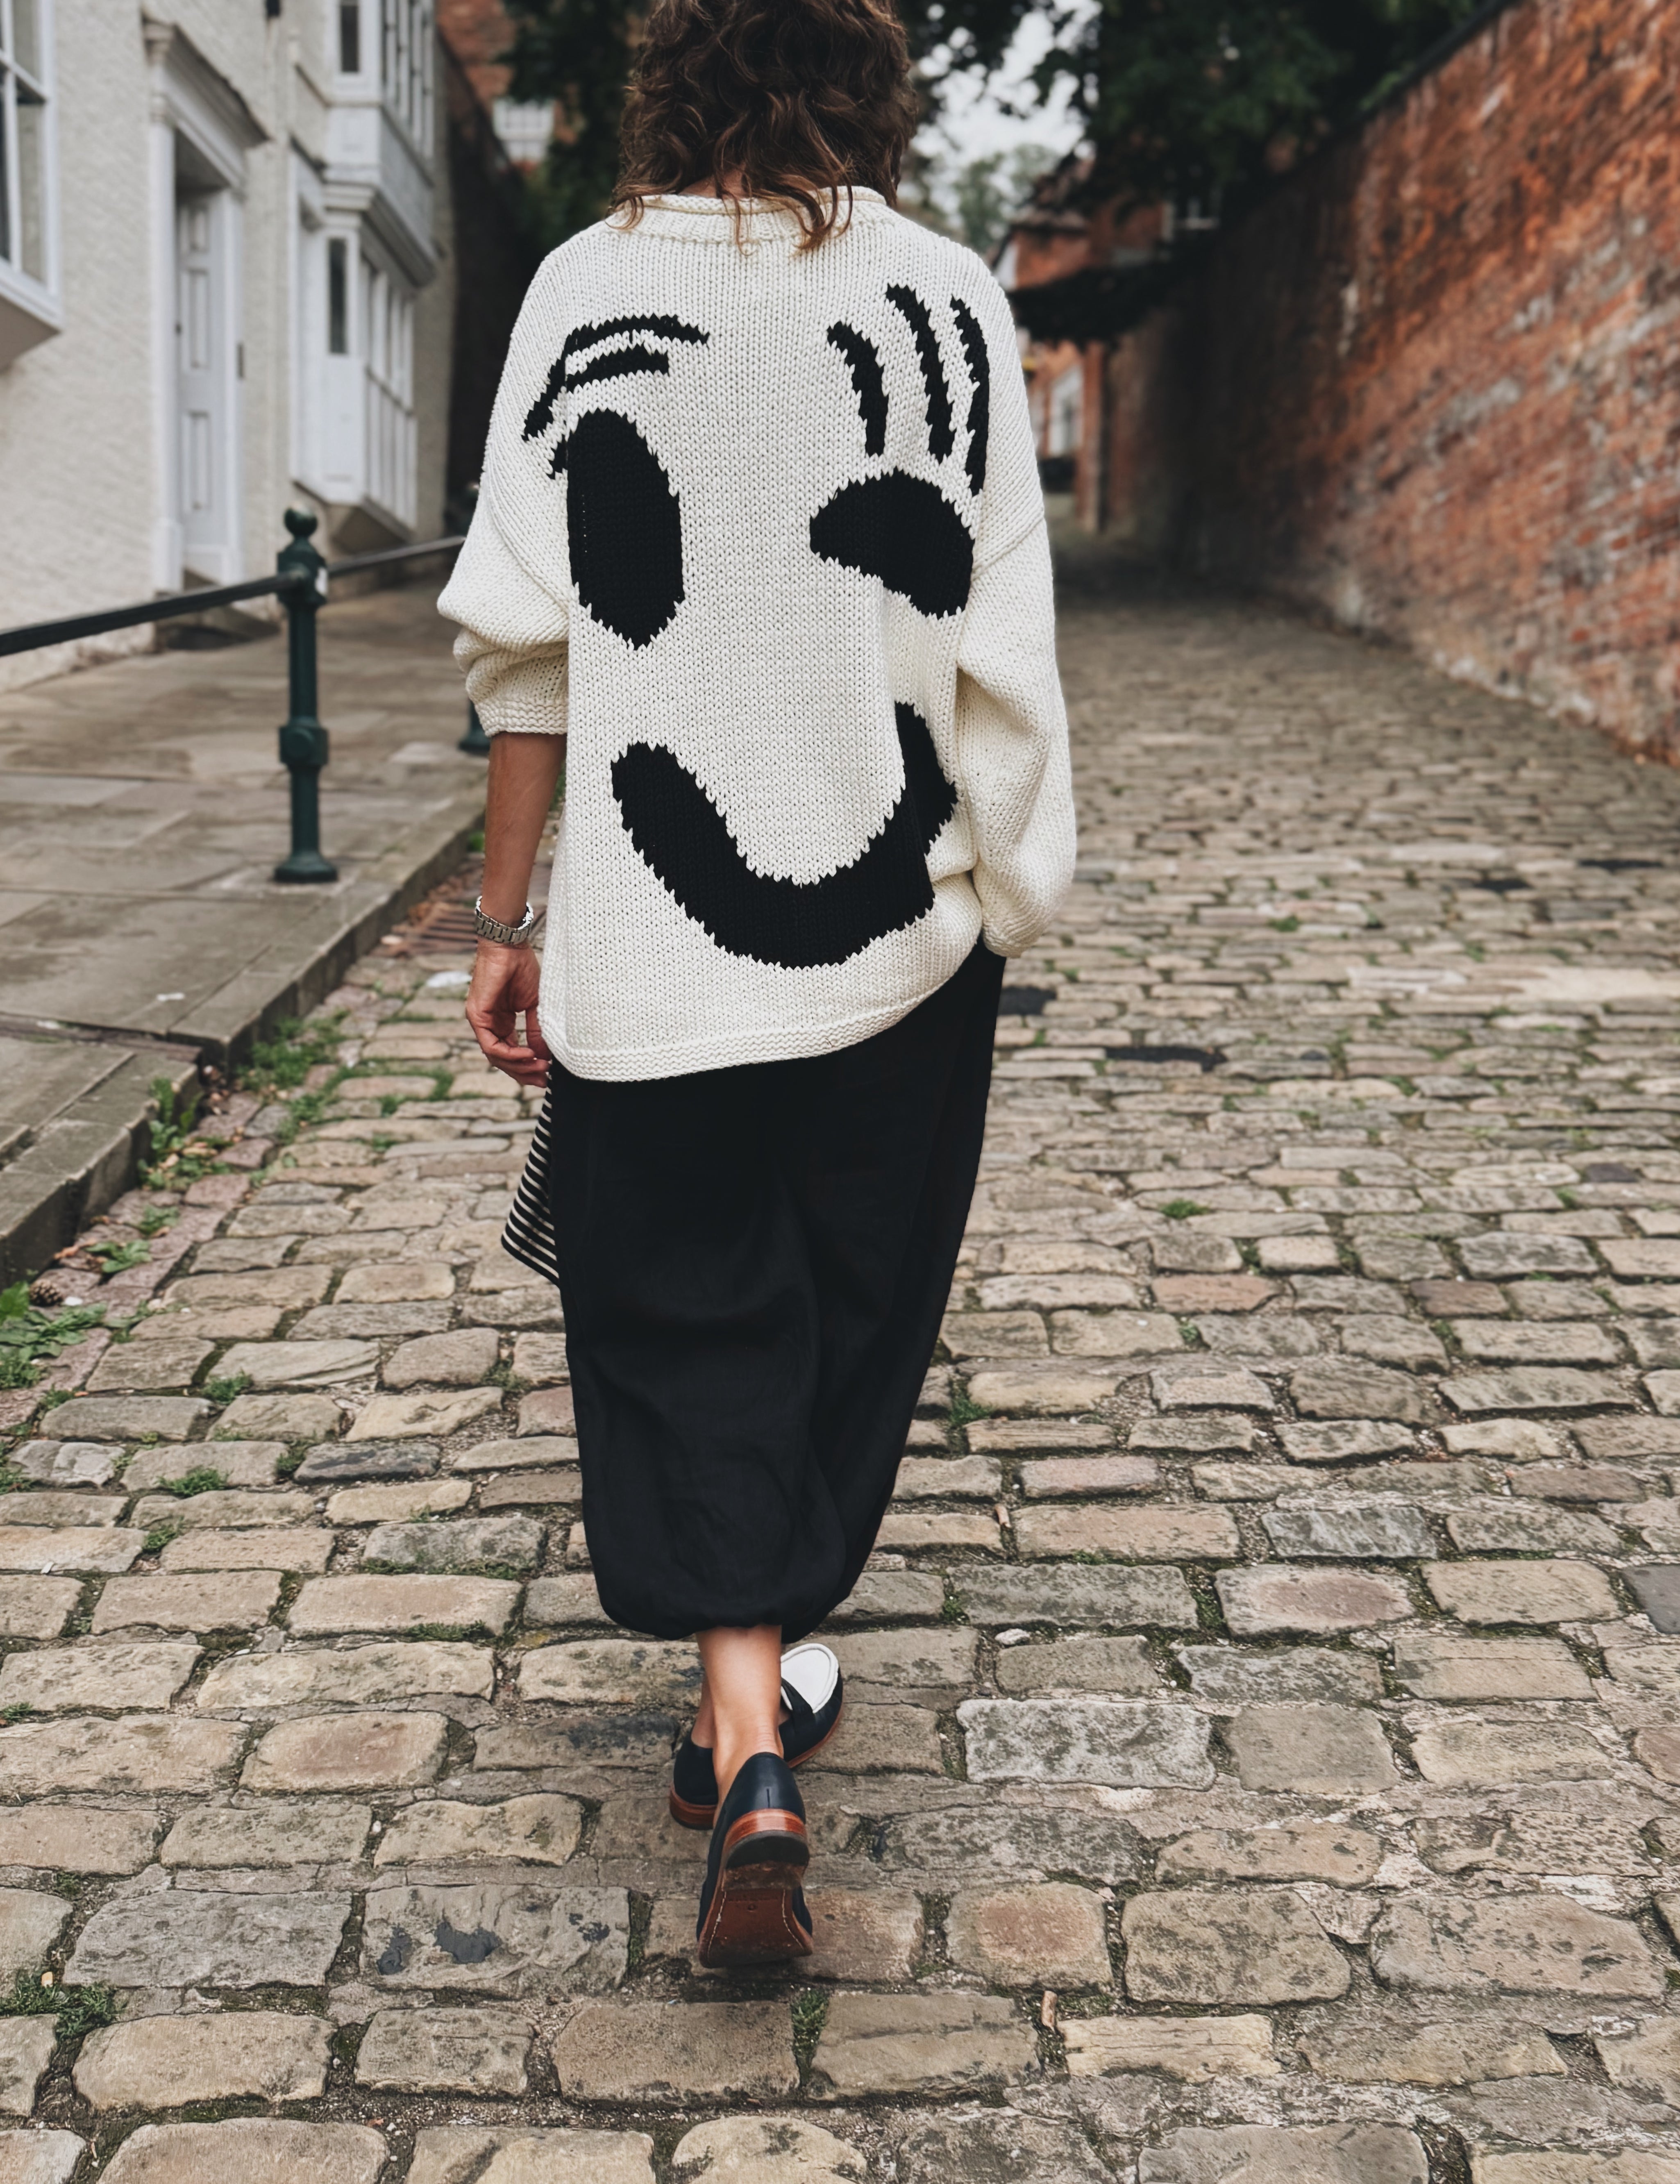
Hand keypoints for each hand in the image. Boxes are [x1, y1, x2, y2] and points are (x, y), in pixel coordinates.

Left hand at [465, 941, 550, 1085]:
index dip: (527, 1067)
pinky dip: (509, 1054)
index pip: (510, 1053)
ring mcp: (480, 1021)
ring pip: (495, 1057)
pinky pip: (491, 1045)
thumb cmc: (522, 969)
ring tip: (540, 1067)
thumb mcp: (534, 1006)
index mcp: (501, 1022)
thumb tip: (544, 1055)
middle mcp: (488, 1025)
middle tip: (543, 1079)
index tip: (546, 1074)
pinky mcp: (477, 1016)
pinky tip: (528, 1055)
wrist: (509, 946)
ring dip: (519, 1066)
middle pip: (502, 1060)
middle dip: (524, 1073)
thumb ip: (536, 1031)